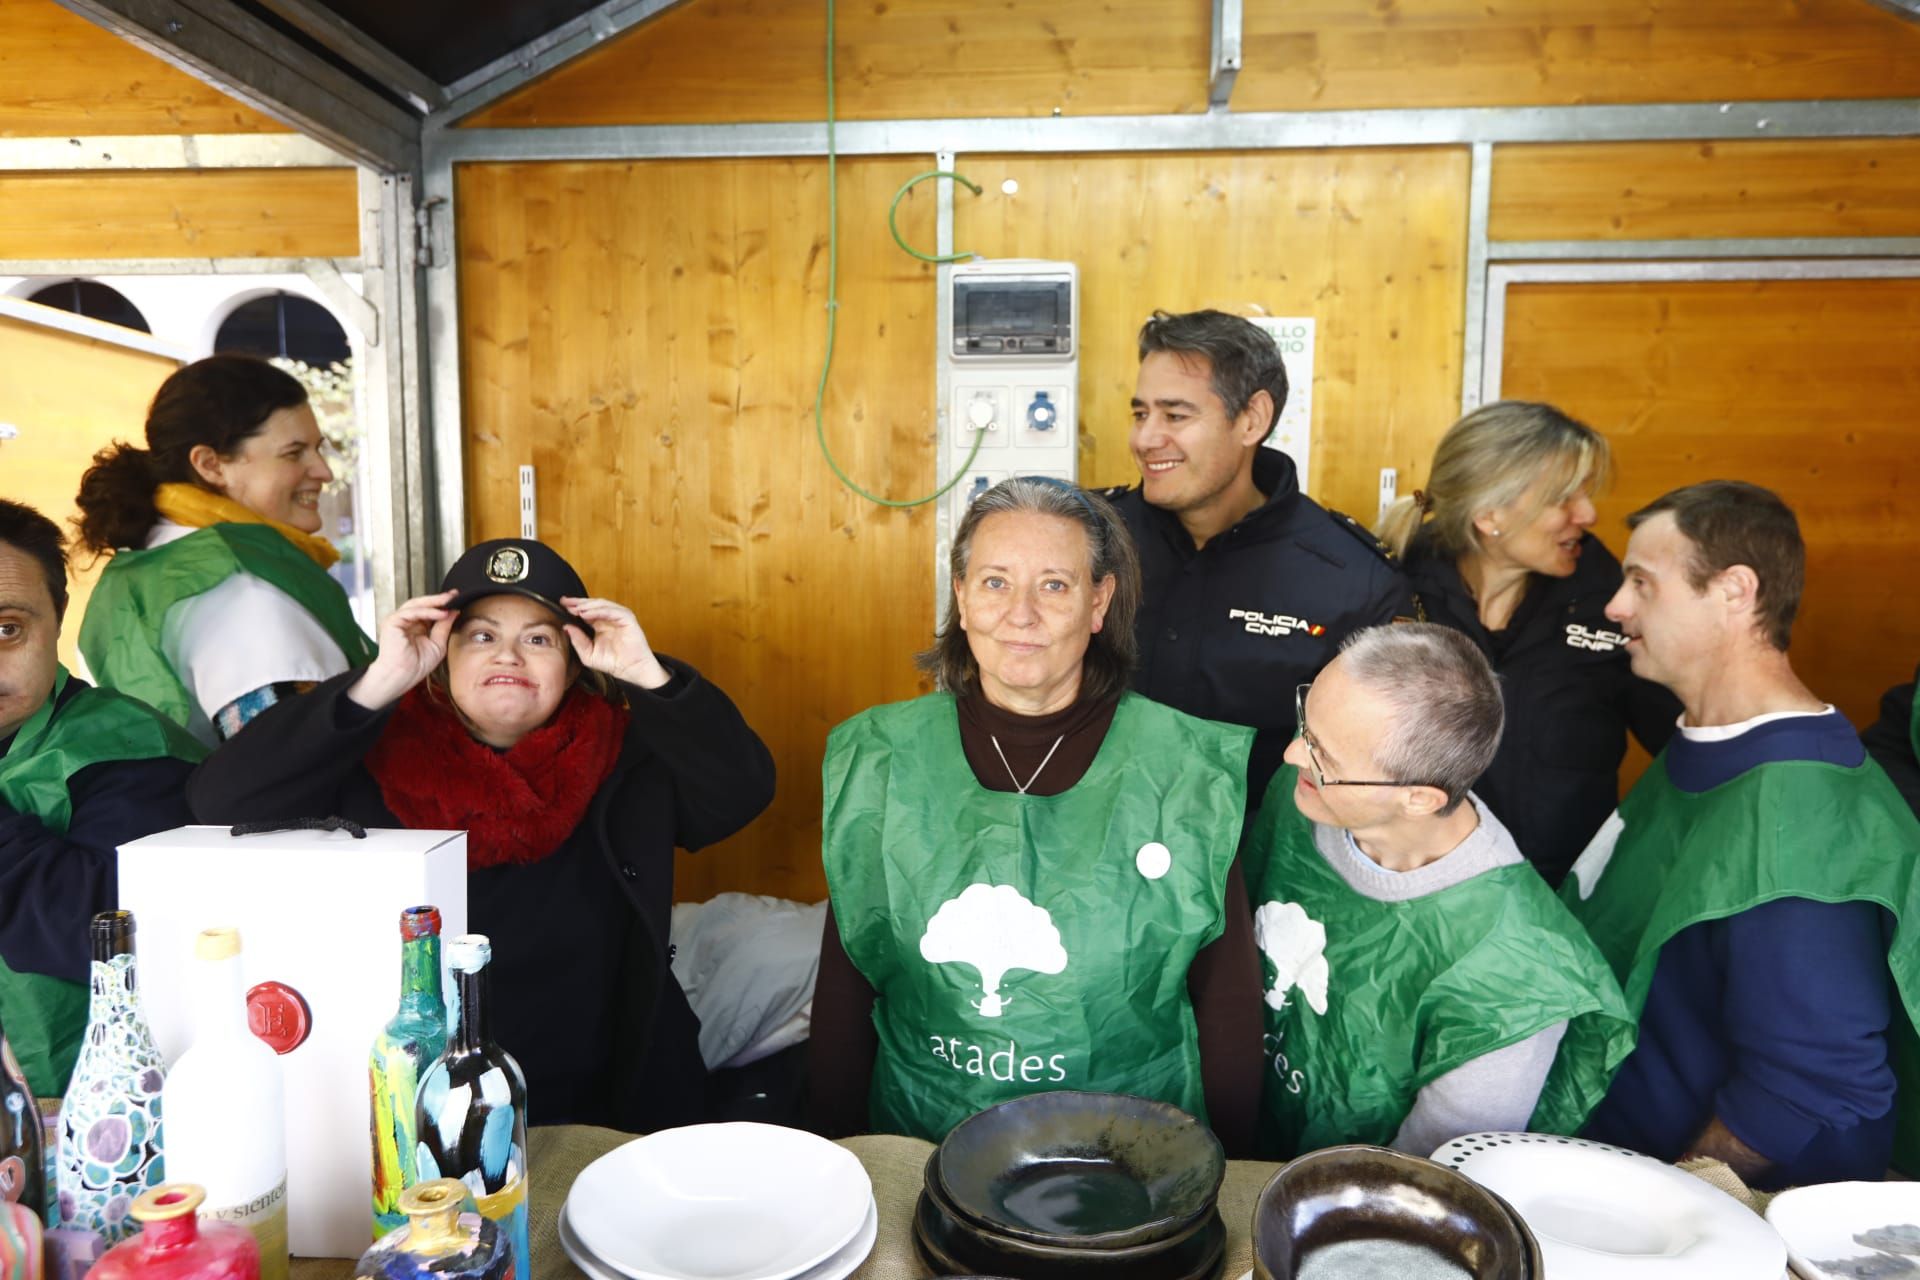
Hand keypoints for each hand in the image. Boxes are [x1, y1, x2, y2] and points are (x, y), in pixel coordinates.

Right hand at [347, 590, 456, 710]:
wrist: (402, 677)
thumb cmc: (416, 666)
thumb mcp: (437, 644)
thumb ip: (444, 627)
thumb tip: (453, 612)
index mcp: (414, 627)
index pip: (428, 611)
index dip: (442, 605)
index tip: (456, 600)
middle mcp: (405, 622)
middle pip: (422, 604)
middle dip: (439, 599)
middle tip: (454, 595)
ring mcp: (397, 621)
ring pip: (416, 604)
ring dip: (434, 602)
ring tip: (449, 600)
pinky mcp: (392, 622)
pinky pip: (412, 612)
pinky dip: (427, 611)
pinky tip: (441, 613)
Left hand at [561, 597, 669, 689]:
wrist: (631, 670)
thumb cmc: (613, 663)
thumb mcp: (588, 654)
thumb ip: (577, 640)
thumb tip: (566, 627)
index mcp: (600, 625)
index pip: (586, 611)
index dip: (574, 607)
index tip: (561, 605)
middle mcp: (609, 619)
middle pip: (592, 605)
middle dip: (578, 602)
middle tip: (565, 602)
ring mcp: (619, 617)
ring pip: (602, 605)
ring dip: (587, 605)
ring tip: (575, 608)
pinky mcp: (627, 619)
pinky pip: (612, 611)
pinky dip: (599, 611)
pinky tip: (586, 614)